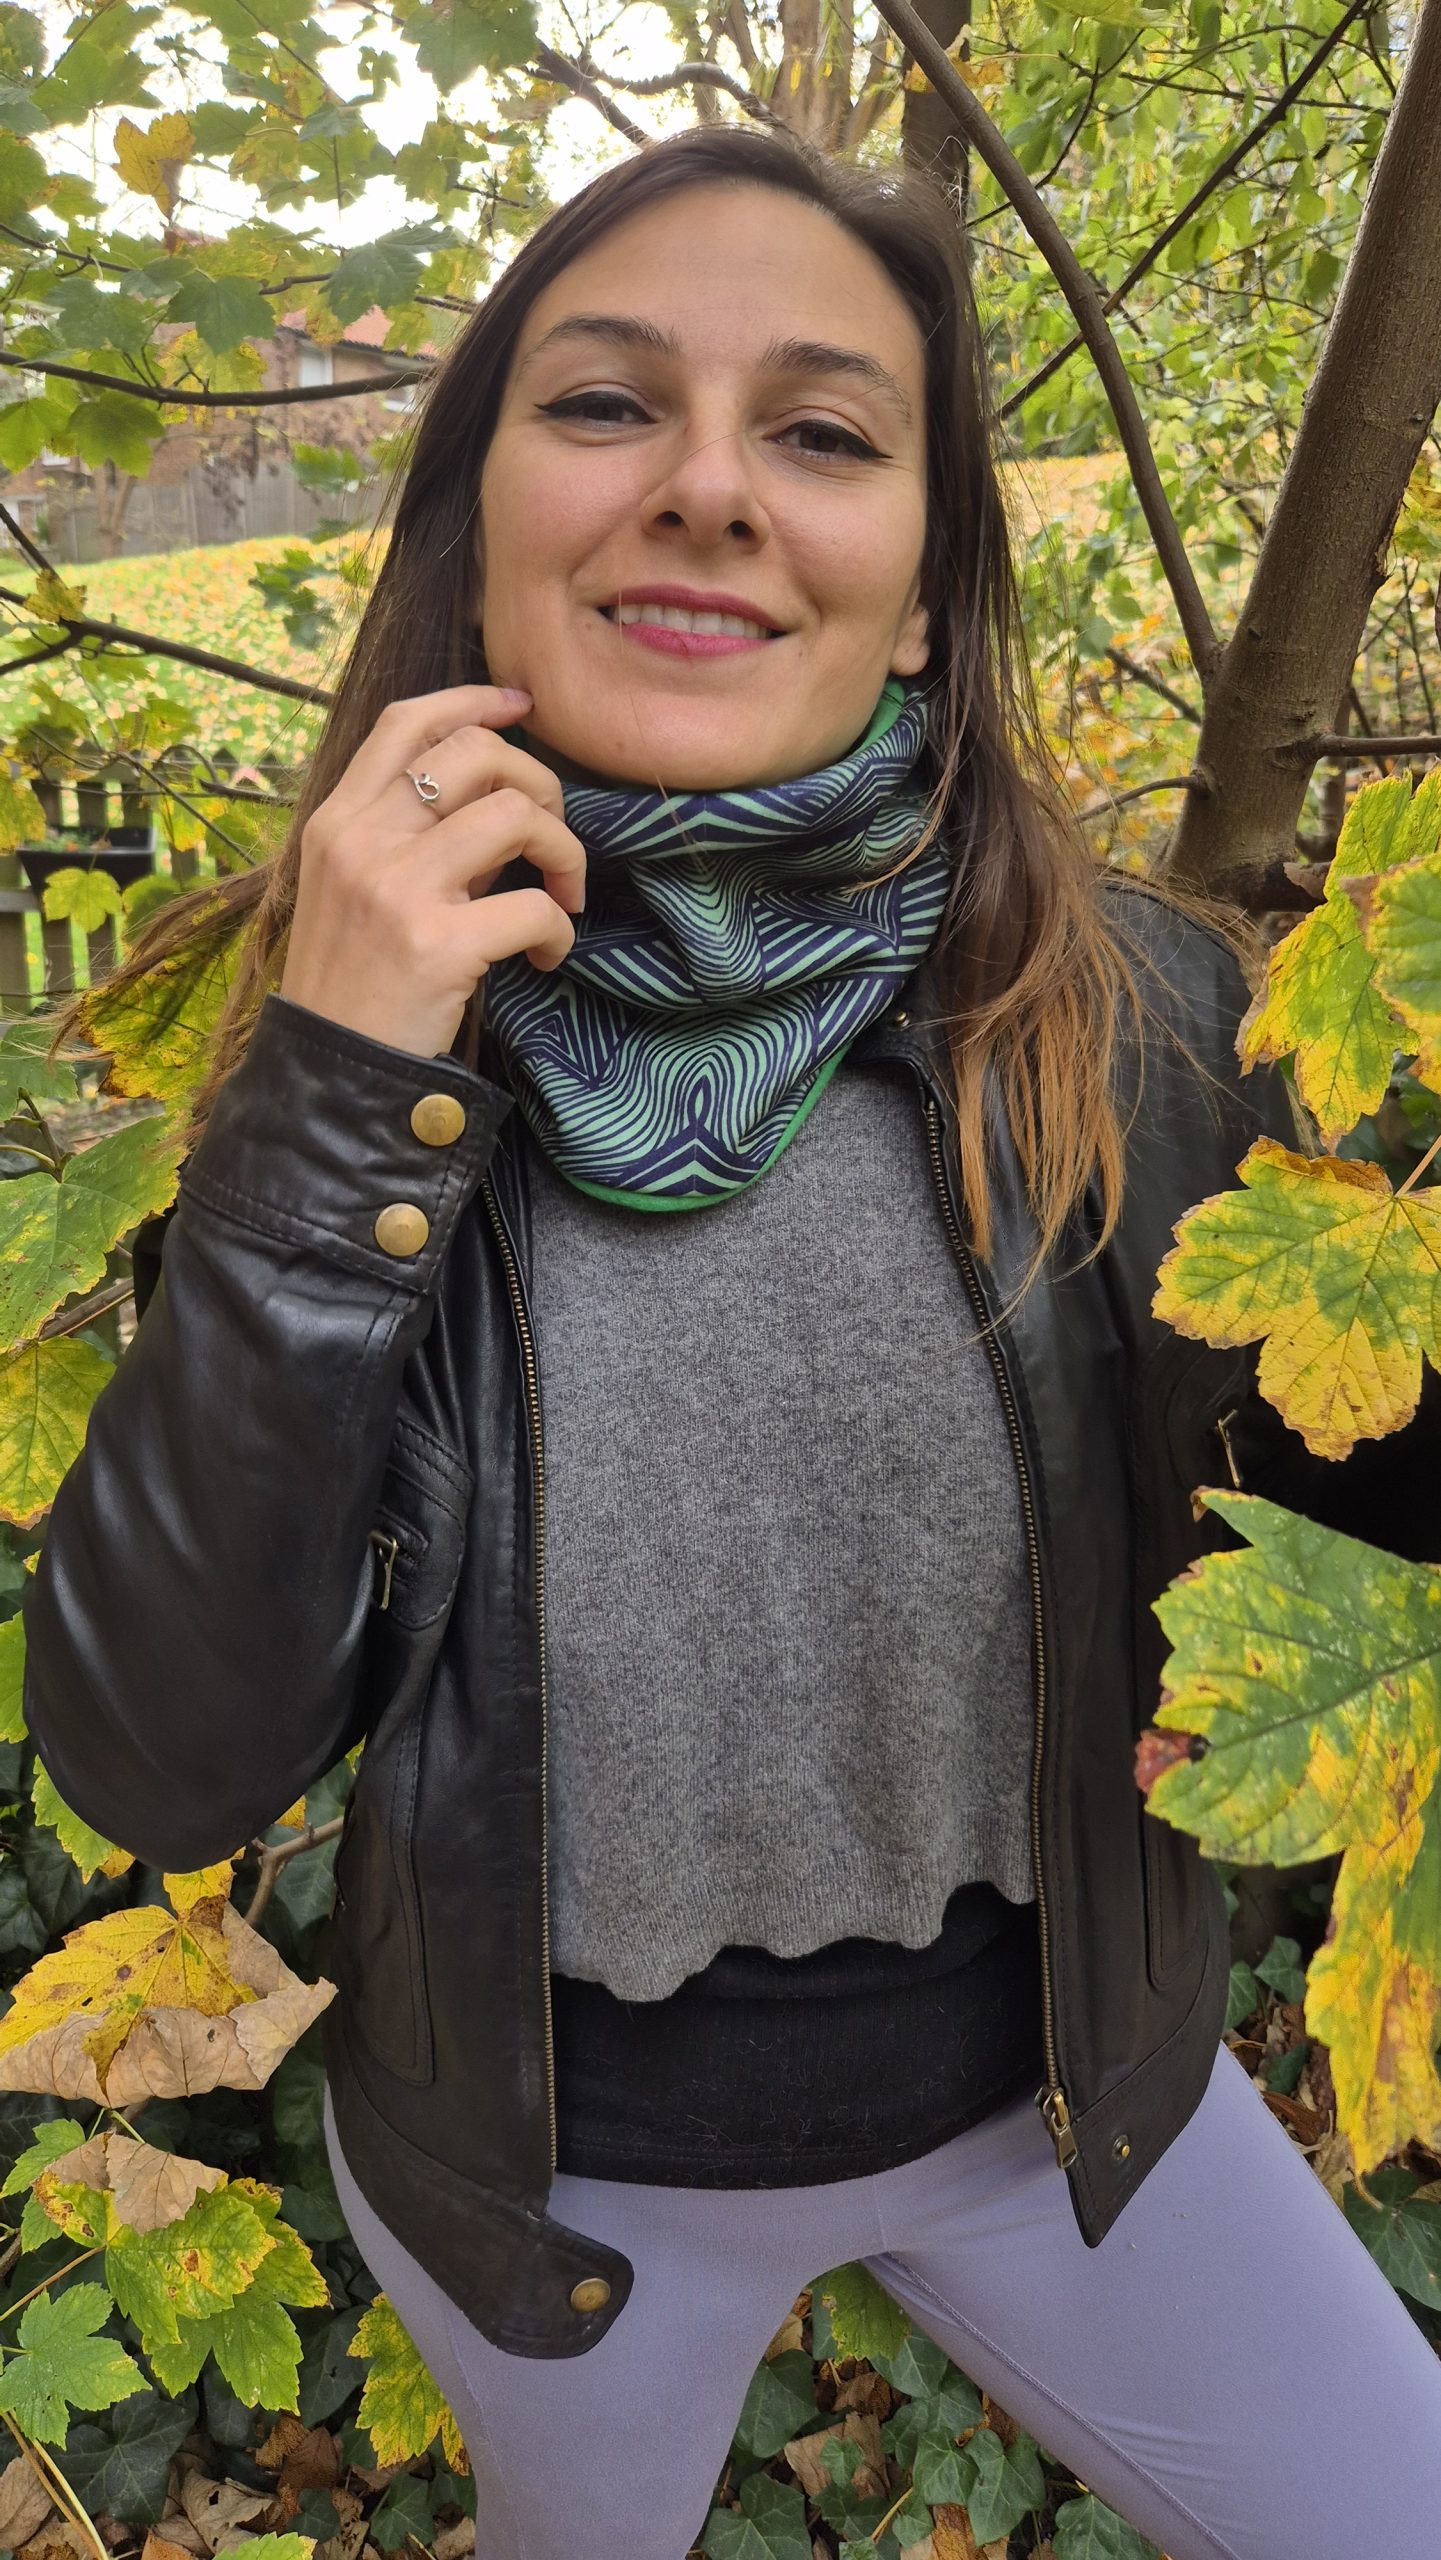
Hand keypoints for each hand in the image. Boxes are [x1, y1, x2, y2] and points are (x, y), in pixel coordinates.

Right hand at [279, 683, 585, 1058]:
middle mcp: (362, 840)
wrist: (331, 1072)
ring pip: (516, 815)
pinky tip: (549, 956)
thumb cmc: (355, 982)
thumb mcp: (357, 890)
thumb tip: (500, 806)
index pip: (407, 722)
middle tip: (552, 838)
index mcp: (337, 820)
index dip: (473, 700)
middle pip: (476, 753)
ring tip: (564, 895)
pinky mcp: (437, 944)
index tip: (520, 707)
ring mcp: (398, 889)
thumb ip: (416, 839)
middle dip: (539, 785)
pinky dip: (561, 929)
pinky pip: (535, 906)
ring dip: (564, 850)